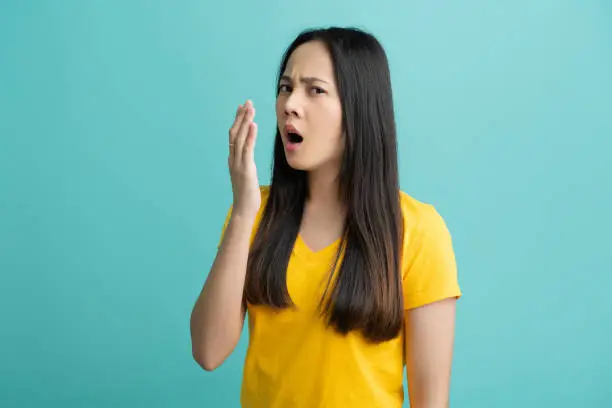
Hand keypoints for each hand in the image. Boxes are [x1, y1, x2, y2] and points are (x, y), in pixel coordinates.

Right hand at [228, 100, 260, 218]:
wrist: (244, 209)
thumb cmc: (248, 196)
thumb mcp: (246, 176)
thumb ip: (246, 166)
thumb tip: (249, 160)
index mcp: (233, 160)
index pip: (233, 136)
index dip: (237, 121)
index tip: (242, 108)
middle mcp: (233, 159)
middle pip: (234, 133)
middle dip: (241, 116)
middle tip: (247, 102)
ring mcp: (238, 163)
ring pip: (239, 138)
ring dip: (245, 122)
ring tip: (250, 108)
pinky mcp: (245, 169)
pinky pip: (247, 149)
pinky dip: (249, 136)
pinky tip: (253, 125)